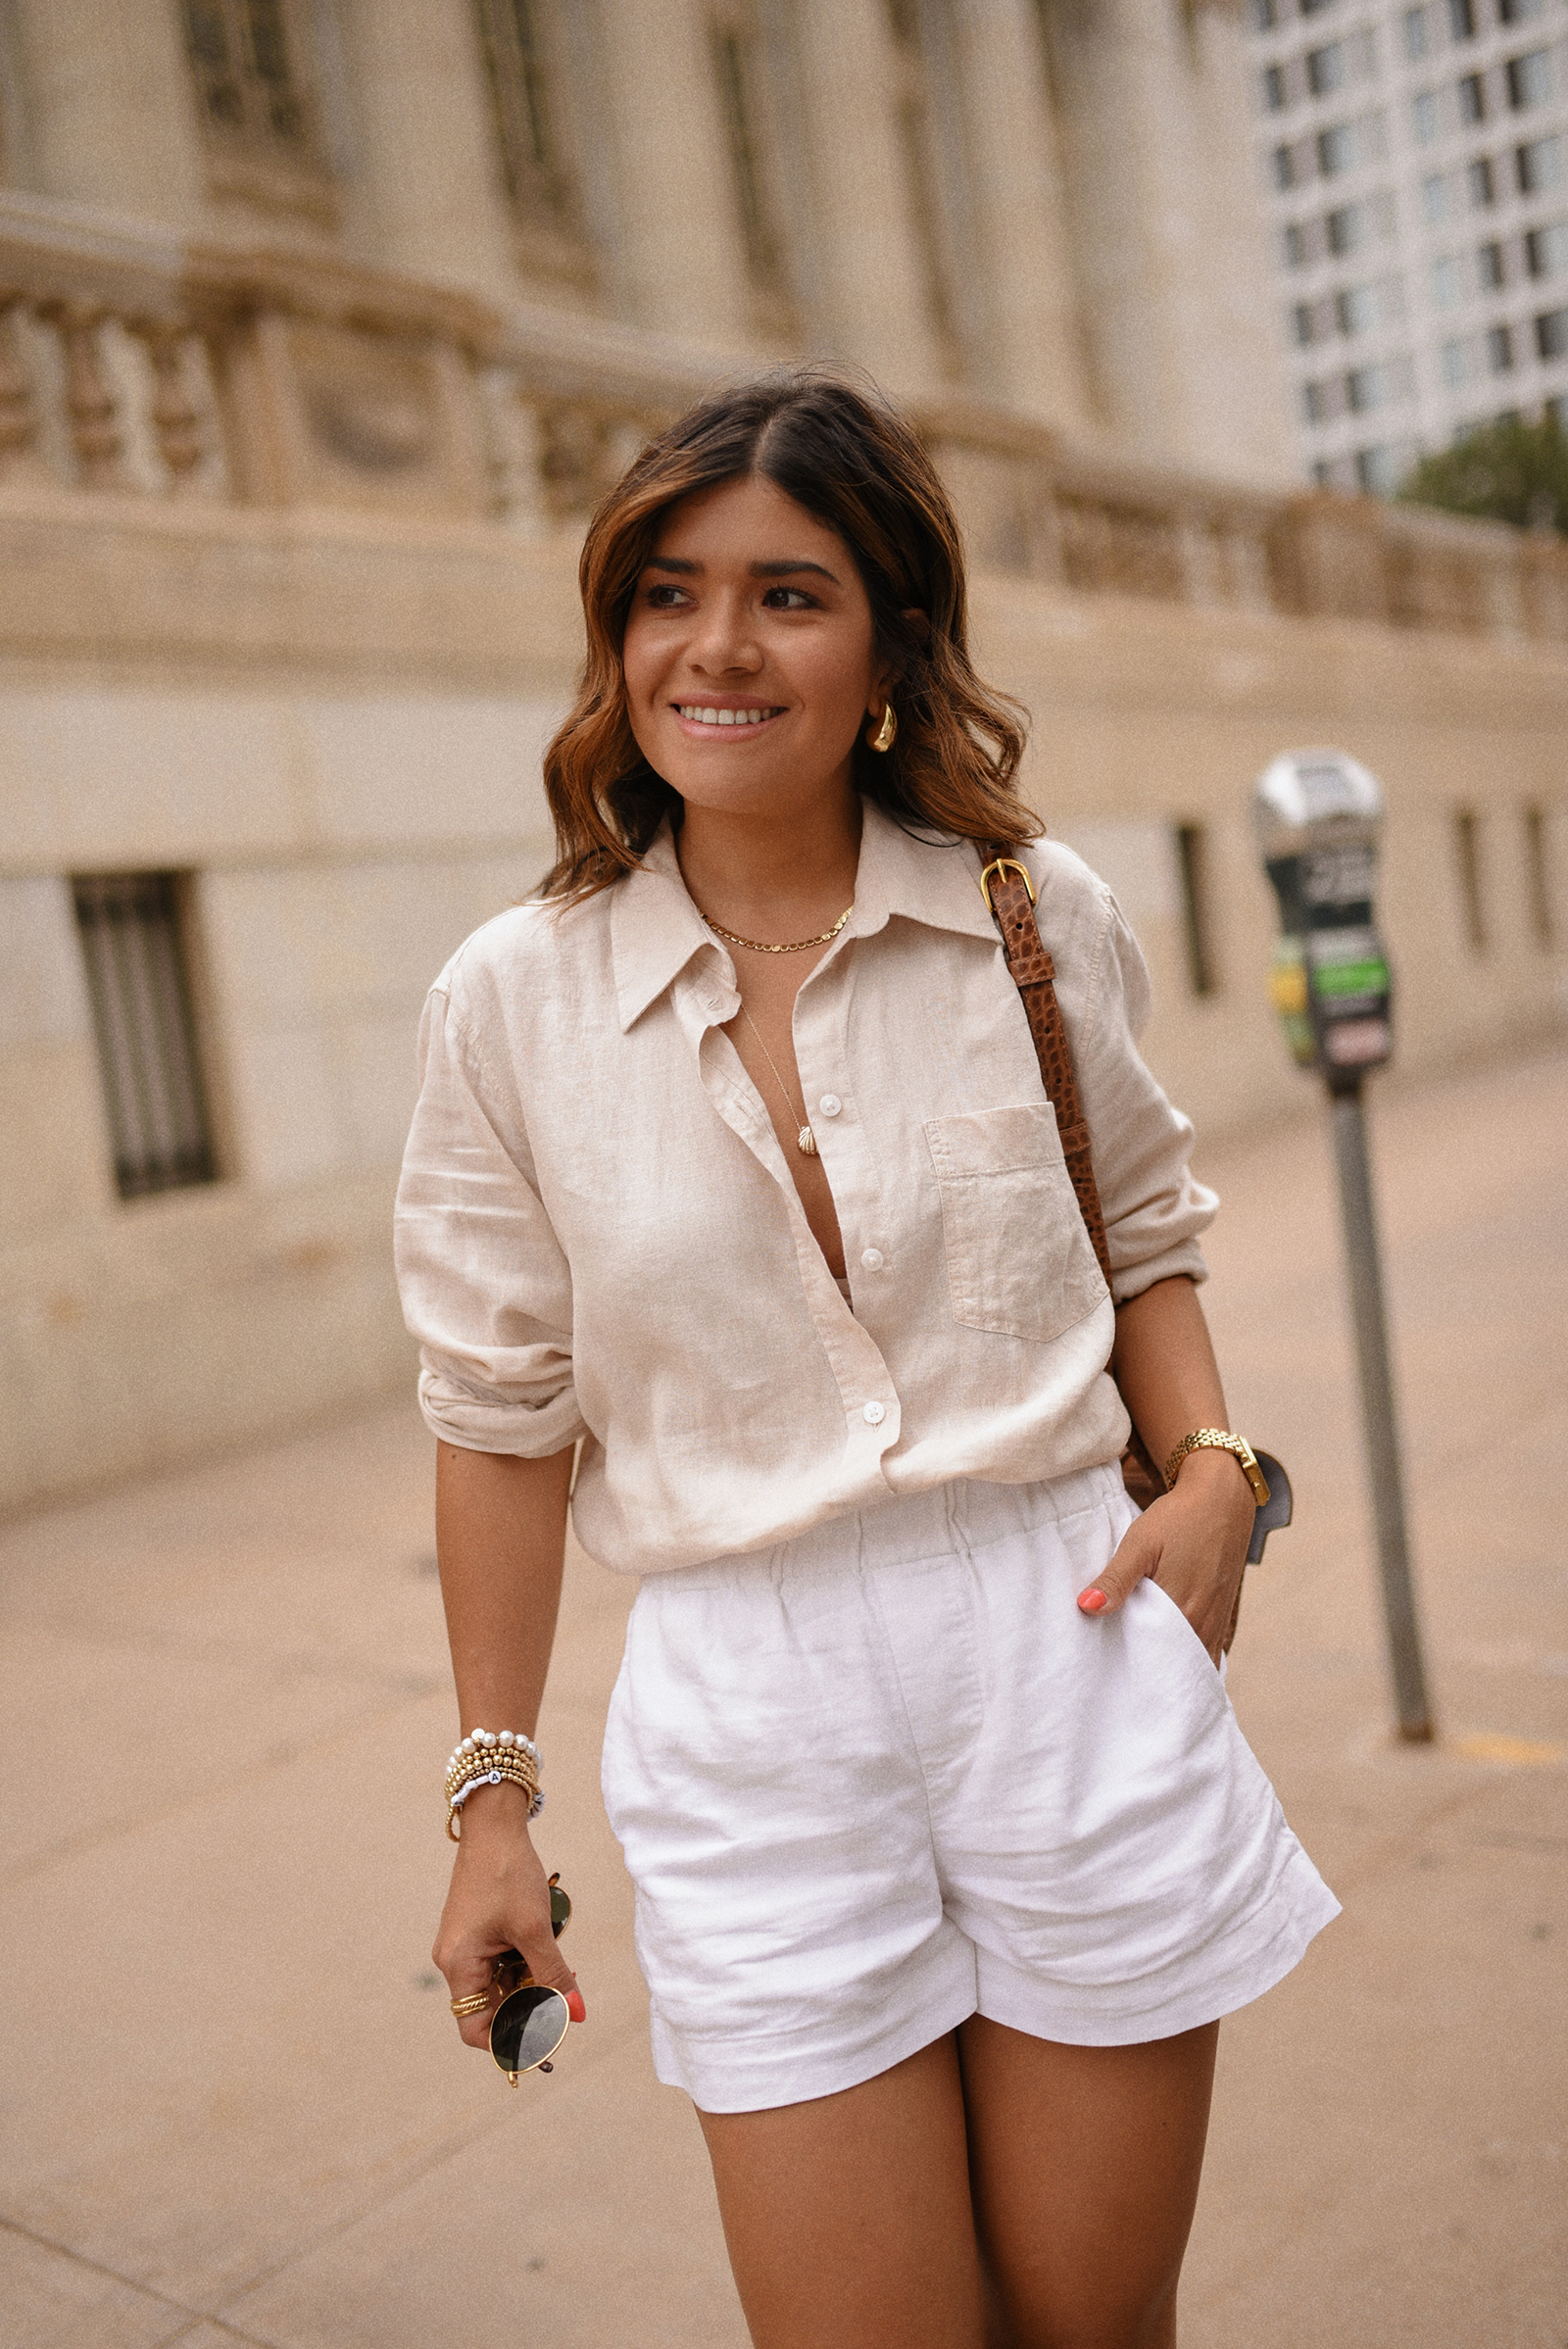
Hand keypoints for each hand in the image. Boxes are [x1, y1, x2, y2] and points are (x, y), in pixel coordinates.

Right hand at [432, 1780, 584, 2049]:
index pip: (475, 2028)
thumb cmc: (508, 1873)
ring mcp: (465, 1946)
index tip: (545, 2041)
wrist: (494, 1825)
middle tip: (564, 2002)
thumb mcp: (536, 1928)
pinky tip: (547, 1952)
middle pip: (490, 2008)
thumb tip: (576, 2013)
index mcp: (459, 1965)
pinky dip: (523, 1965)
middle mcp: (455, 1961)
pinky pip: (499, 1964)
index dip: (509, 2041)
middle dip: (528, 2009)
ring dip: (529, 1984)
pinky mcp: (476, 1932)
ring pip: (499, 1985)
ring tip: (562, 1971)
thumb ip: (553, 1974)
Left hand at [1076, 1449, 1254, 1663]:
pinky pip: (1204, 1651)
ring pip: (1189, 1661)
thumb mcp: (1140, 1543)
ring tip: (1136, 1669)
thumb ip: (1116, 1578)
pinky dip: (1184, 1656)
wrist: (1221, 1499)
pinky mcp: (1220, 1615)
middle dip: (1146, 1674)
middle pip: (1170, 1666)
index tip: (1106, 1673)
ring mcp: (1216, 1623)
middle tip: (1115, 1676)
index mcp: (1183, 1613)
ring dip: (1166, 1666)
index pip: (1152, 1661)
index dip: (1129, 1671)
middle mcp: (1204, 1626)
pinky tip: (1164, 1654)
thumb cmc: (1179, 1519)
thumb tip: (1087, 1607)